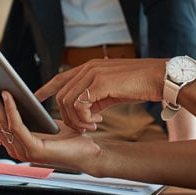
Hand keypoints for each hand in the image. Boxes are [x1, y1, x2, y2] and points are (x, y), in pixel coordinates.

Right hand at [0, 79, 99, 169]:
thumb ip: (20, 110)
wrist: (88, 151)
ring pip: (0, 121)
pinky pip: (17, 125)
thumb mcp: (37, 118)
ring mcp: (21, 150)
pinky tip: (7, 93)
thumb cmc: (66, 134)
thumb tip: (3, 88)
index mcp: (10, 141)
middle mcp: (12, 148)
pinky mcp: (33, 149)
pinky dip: (10, 108)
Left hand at [35, 58, 165, 131]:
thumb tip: (86, 111)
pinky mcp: (100, 82)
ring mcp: (93, 73)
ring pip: (68, 101)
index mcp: (90, 67)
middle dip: (67, 116)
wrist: (160, 78)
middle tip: (84, 127)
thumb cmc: (140, 84)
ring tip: (92, 125)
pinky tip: (98, 121)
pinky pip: (80, 105)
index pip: (60, 77)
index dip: (46, 88)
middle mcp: (88, 68)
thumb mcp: (112, 90)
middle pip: (61, 95)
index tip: (35, 98)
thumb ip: (96, 97)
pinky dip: (84, 118)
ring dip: (77, 120)